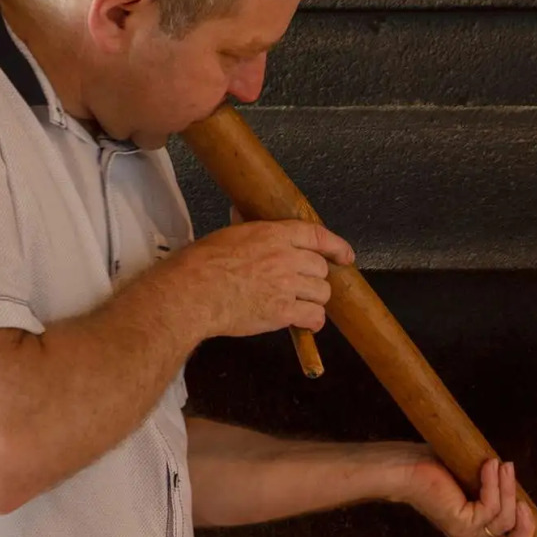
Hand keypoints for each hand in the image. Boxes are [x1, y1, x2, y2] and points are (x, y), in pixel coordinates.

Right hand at [153, 220, 355, 342]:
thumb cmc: (200, 265)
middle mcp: (286, 258)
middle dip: (315, 278)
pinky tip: (304, 323)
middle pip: (321, 268)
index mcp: (273, 234)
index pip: (316, 235)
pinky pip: (314, 317)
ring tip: (300, 304)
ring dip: (315, 300)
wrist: (192, 293)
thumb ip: (246, 229)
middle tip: (302, 286)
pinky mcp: (283, 311)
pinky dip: (313, 322)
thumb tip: (242, 214)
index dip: (336, 246)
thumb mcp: (227, 236)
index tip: (345, 255)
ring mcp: (287, 285)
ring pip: (322, 293)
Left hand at [403, 455, 536, 536]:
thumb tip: (514, 477)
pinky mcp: (463, 524)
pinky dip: (494, 483)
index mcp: (474, 532)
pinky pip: (492, 506)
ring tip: (501, 466)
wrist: (404, 469)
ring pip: (506, 521)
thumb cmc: (434, 469)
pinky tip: (488, 466)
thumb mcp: (473, 481)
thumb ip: (493, 489)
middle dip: (527, 528)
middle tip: (525, 502)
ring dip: (508, 490)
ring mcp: (466, 534)